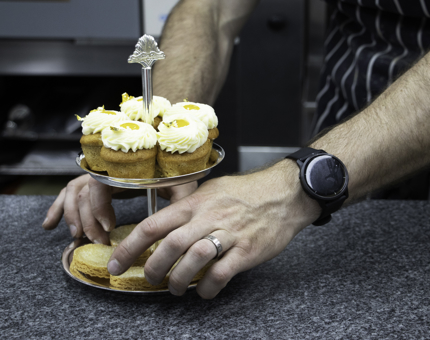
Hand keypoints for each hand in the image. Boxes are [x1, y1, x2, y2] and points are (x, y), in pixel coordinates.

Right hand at [42, 174, 197, 243]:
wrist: (174, 157)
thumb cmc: (178, 170)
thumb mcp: (182, 184)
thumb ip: (179, 201)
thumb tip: (171, 226)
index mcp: (125, 168)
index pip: (99, 185)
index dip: (98, 208)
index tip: (107, 229)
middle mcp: (107, 169)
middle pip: (84, 192)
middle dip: (86, 220)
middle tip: (98, 242)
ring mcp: (99, 175)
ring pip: (73, 192)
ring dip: (71, 216)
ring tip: (76, 237)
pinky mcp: (97, 184)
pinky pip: (70, 192)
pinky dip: (59, 208)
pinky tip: (50, 224)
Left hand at [107, 160, 320, 298]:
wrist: (284, 193)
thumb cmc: (247, 191)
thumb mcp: (213, 190)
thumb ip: (189, 207)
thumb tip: (167, 222)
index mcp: (195, 203)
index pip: (153, 224)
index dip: (130, 246)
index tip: (117, 262)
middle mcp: (208, 218)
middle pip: (169, 245)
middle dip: (153, 267)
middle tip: (150, 278)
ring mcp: (228, 234)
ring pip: (193, 260)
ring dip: (179, 280)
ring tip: (175, 288)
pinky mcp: (247, 251)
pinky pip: (222, 273)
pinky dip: (208, 288)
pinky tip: (205, 292)